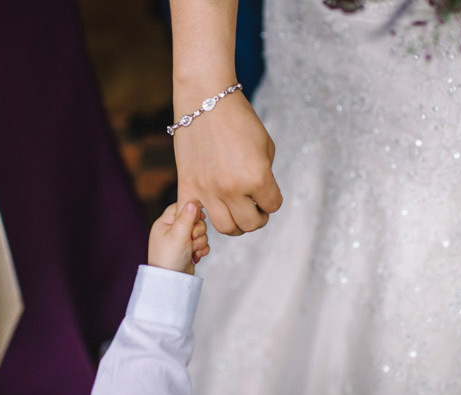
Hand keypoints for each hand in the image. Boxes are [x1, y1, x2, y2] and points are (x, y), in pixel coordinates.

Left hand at [148, 202, 209, 274]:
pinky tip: (195, 257)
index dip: (192, 210)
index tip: (199, 217)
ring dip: (200, 242)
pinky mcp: (188, 249)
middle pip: (194, 219)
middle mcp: (172, 230)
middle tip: (192, 239)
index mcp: (165, 223)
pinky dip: (201, 250)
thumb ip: (186, 217)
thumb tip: (193, 201)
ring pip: (200, 232)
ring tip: (192, 250)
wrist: (171, 282)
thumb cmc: (169, 259)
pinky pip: (202, 243)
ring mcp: (181, 240)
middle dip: (198, 230)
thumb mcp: (178, 235)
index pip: (181, 206)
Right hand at [174, 90, 282, 235]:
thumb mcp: (266, 146)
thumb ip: (266, 175)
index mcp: (257, 177)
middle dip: (257, 217)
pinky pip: (191, 217)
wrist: (206, 99)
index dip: (273, 200)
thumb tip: (261, 196)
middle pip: (250, 224)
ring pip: (225, 228)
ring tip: (236, 210)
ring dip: (235, 223)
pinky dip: (202, 219)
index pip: (273, 206)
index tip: (268, 193)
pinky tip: (211, 207)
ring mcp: (207, 190)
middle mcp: (232, 189)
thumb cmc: (239, 119)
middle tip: (255, 206)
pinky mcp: (187, 186)